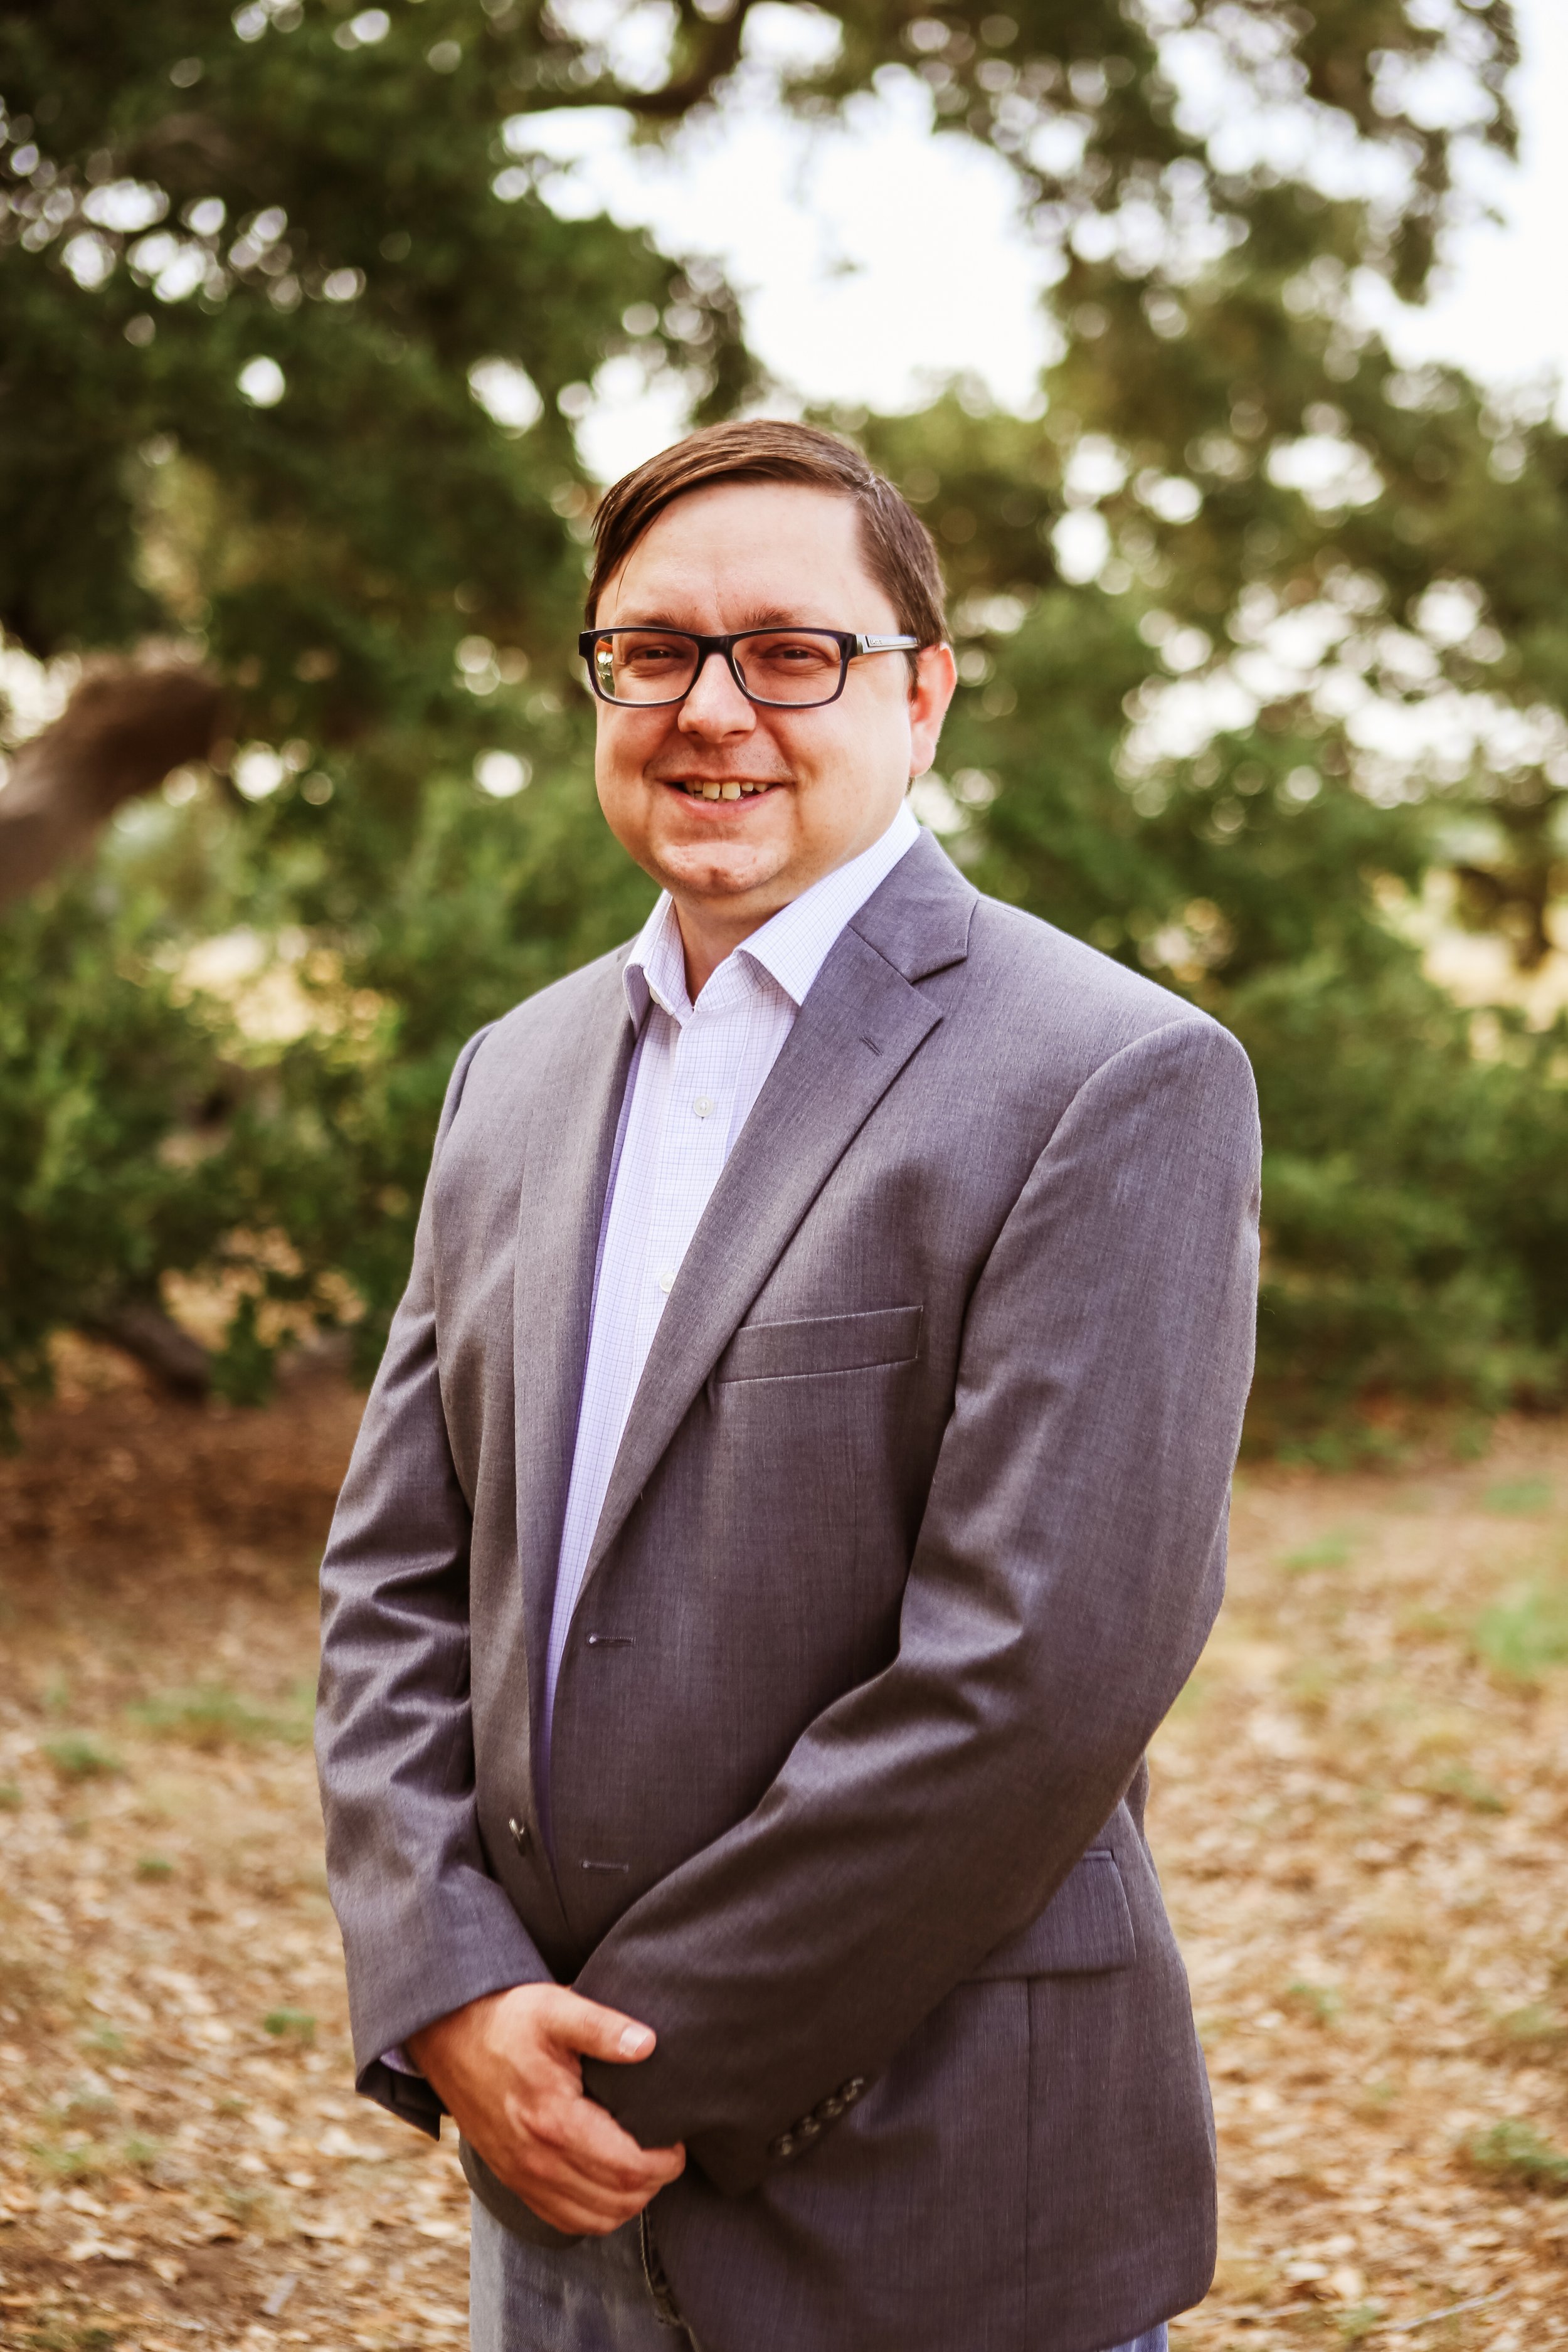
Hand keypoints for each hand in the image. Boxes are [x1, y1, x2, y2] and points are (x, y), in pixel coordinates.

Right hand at [407, 1984, 684, 2234]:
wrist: (449, 2036)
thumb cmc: (507, 2018)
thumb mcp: (555, 2008)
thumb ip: (603, 2027)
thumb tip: (649, 2045)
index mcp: (553, 2120)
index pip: (627, 2168)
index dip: (665, 2162)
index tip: (679, 2139)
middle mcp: (536, 2160)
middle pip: (618, 2201)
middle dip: (655, 2182)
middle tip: (668, 2151)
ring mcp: (522, 2176)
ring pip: (595, 2219)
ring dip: (629, 2201)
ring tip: (644, 2165)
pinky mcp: (513, 2180)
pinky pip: (565, 2220)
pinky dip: (597, 2213)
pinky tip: (609, 2183)